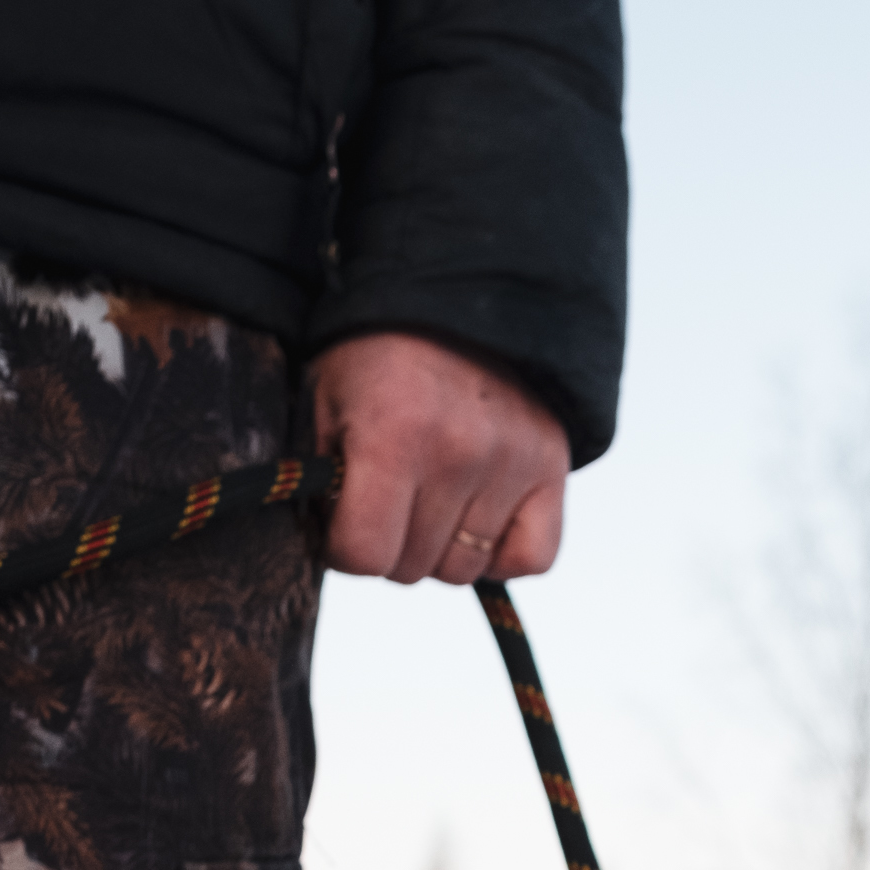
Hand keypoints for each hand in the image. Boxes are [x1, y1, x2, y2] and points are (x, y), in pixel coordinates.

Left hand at [311, 332, 569, 585]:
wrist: (458, 300)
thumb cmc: (378, 356)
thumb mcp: (324, 401)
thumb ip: (319, 478)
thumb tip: (327, 547)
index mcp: (392, 434)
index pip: (365, 554)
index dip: (343, 548)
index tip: (344, 521)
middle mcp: (458, 453)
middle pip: (411, 567)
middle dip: (390, 544)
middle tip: (389, 499)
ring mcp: (511, 465)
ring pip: (463, 570)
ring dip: (441, 548)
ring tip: (432, 498)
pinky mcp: (551, 471)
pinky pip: (529, 559)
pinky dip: (501, 555)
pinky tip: (478, 523)